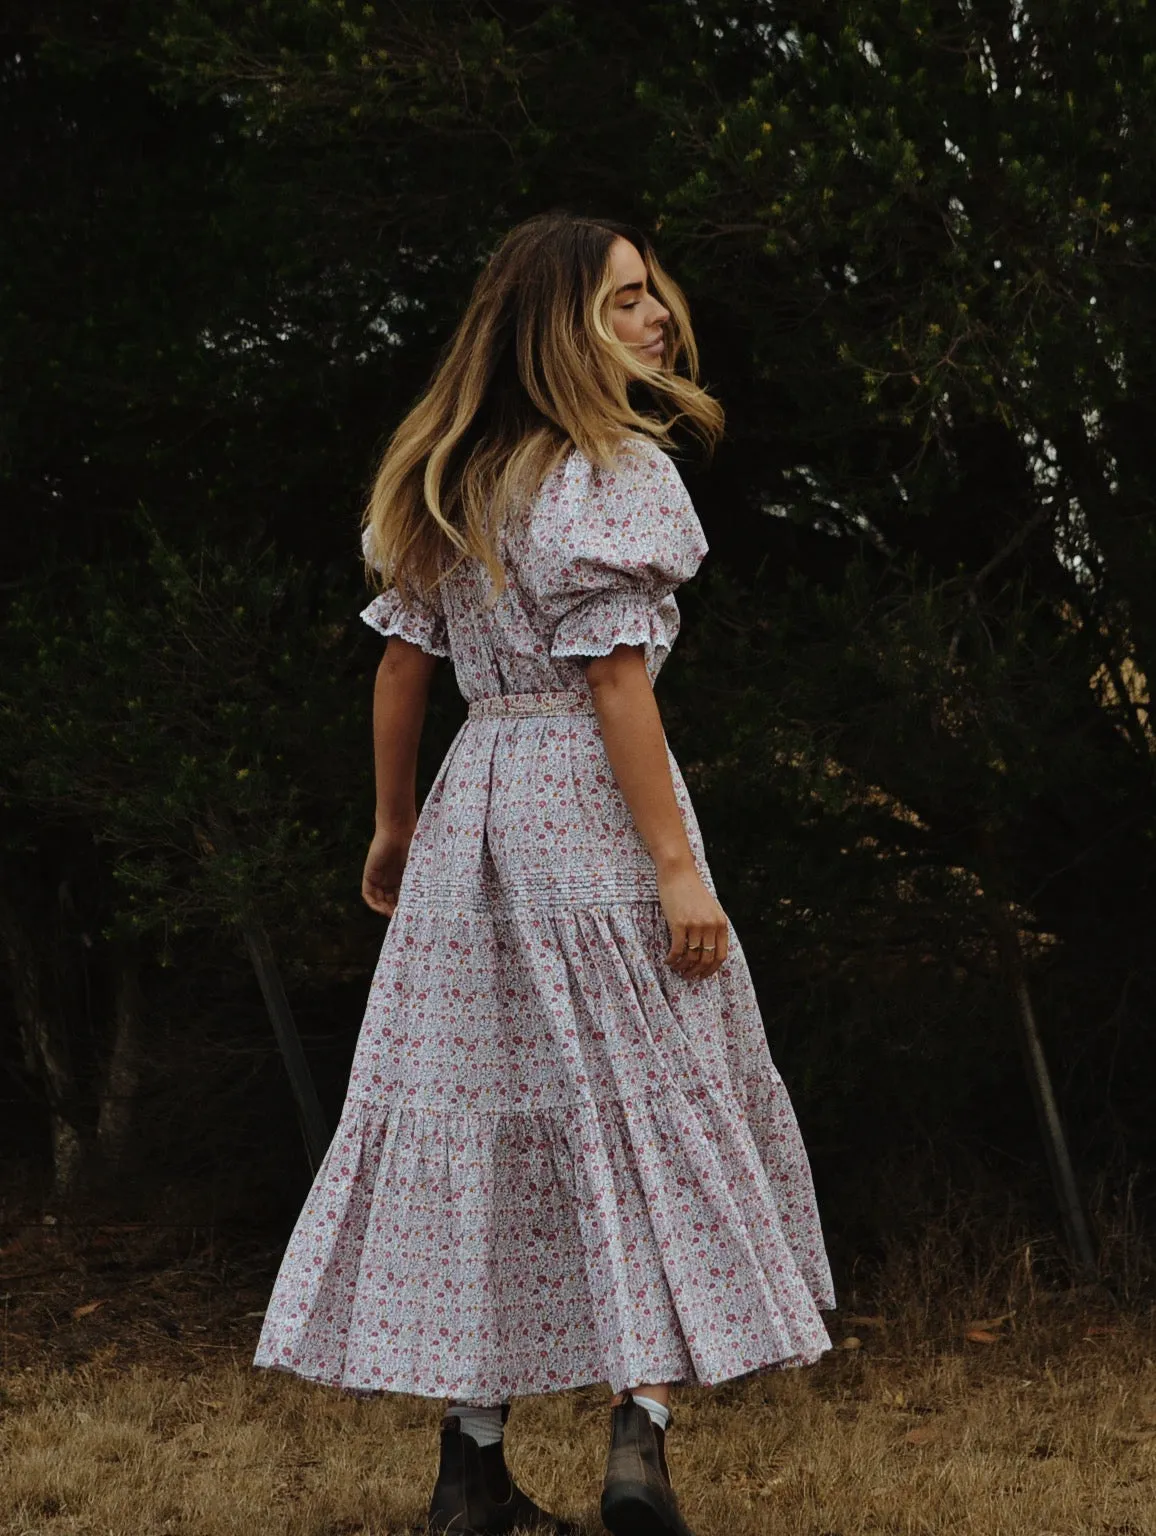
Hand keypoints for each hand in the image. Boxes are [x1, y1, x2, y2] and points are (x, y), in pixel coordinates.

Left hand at [362, 821, 414, 916]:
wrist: (399, 828)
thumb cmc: (413, 843)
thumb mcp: (420, 865)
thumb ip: (423, 879)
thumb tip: (437, 899)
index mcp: (403, 876)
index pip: (403, 897)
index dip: (407, 907)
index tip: (414, 915)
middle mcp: (391, 878)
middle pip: (391, 901)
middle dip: (397, 911)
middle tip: (405, 919)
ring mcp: (380, 877)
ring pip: (380, 900)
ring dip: (386, 910)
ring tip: (395, 916)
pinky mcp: (370, 875)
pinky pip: (368, 894)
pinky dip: (375, 904)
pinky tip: (383, 909)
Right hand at [656, 860, 729, 979]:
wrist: (678, 873)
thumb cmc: (692, 891)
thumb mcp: (710, 909)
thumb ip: (712, 927)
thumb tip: (707, 951)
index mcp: (721, 924)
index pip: (721, 956)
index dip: (711, 970)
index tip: (703, 976)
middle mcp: (711, 926)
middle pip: (706, 959)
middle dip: (696, 972)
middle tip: (687, 976)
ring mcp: (695, 925)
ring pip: (691, 957)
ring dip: (682, 967)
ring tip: (676, 968)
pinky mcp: (679, 924)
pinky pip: (677, 949)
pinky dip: (672, 959)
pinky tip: (668, 960)